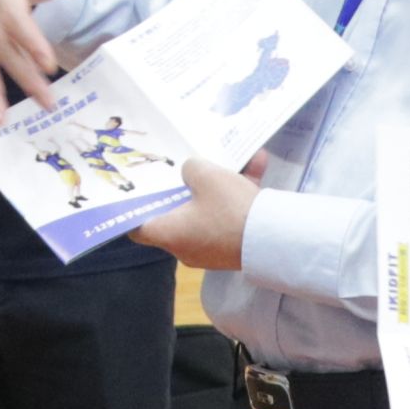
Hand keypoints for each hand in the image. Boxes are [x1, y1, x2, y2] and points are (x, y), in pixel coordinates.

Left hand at [129, 154, 260, 270]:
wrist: (275, 238)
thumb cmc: (229, 208)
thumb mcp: (206, 175)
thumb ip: (191, 168)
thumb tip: (191, 172)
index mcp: (169, 233)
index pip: (138, 228)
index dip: (134, 211)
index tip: (138, 193)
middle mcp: (185, 246)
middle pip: (175, 214)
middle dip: (184, 189)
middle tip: (184, 169)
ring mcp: (209, 249)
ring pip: (207, 212)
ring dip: (220, 186)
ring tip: (235, 160)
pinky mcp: (232, 247)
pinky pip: (229, 218)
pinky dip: (239, 195)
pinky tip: (258, 164)